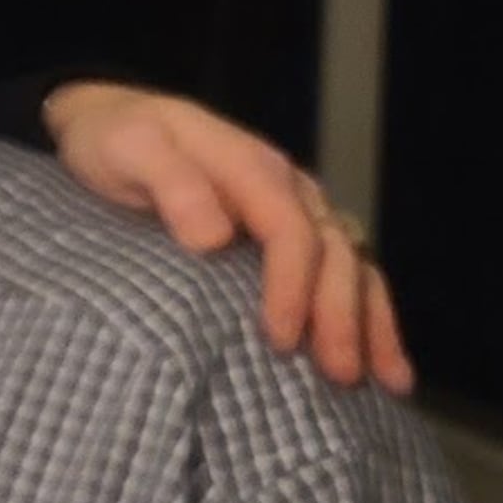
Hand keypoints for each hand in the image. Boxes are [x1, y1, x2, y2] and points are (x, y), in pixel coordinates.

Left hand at [42, 82, 415, 395]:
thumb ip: (170, 183)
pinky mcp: (296, 235)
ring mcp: (299, 211)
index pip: (291, 231)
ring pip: (354, 267)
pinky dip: (371, 317)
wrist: (112, 120)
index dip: (292, 286)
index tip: (281, 339)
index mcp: (253, 168)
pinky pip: (347, 275)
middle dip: (342, 316)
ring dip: (373, 323)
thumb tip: (213, 237)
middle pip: (335, 254)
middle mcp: (290, 189)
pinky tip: (385, 364)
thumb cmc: (116, 140)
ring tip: (389, 381)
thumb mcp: (128, 148)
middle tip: (339, 375)